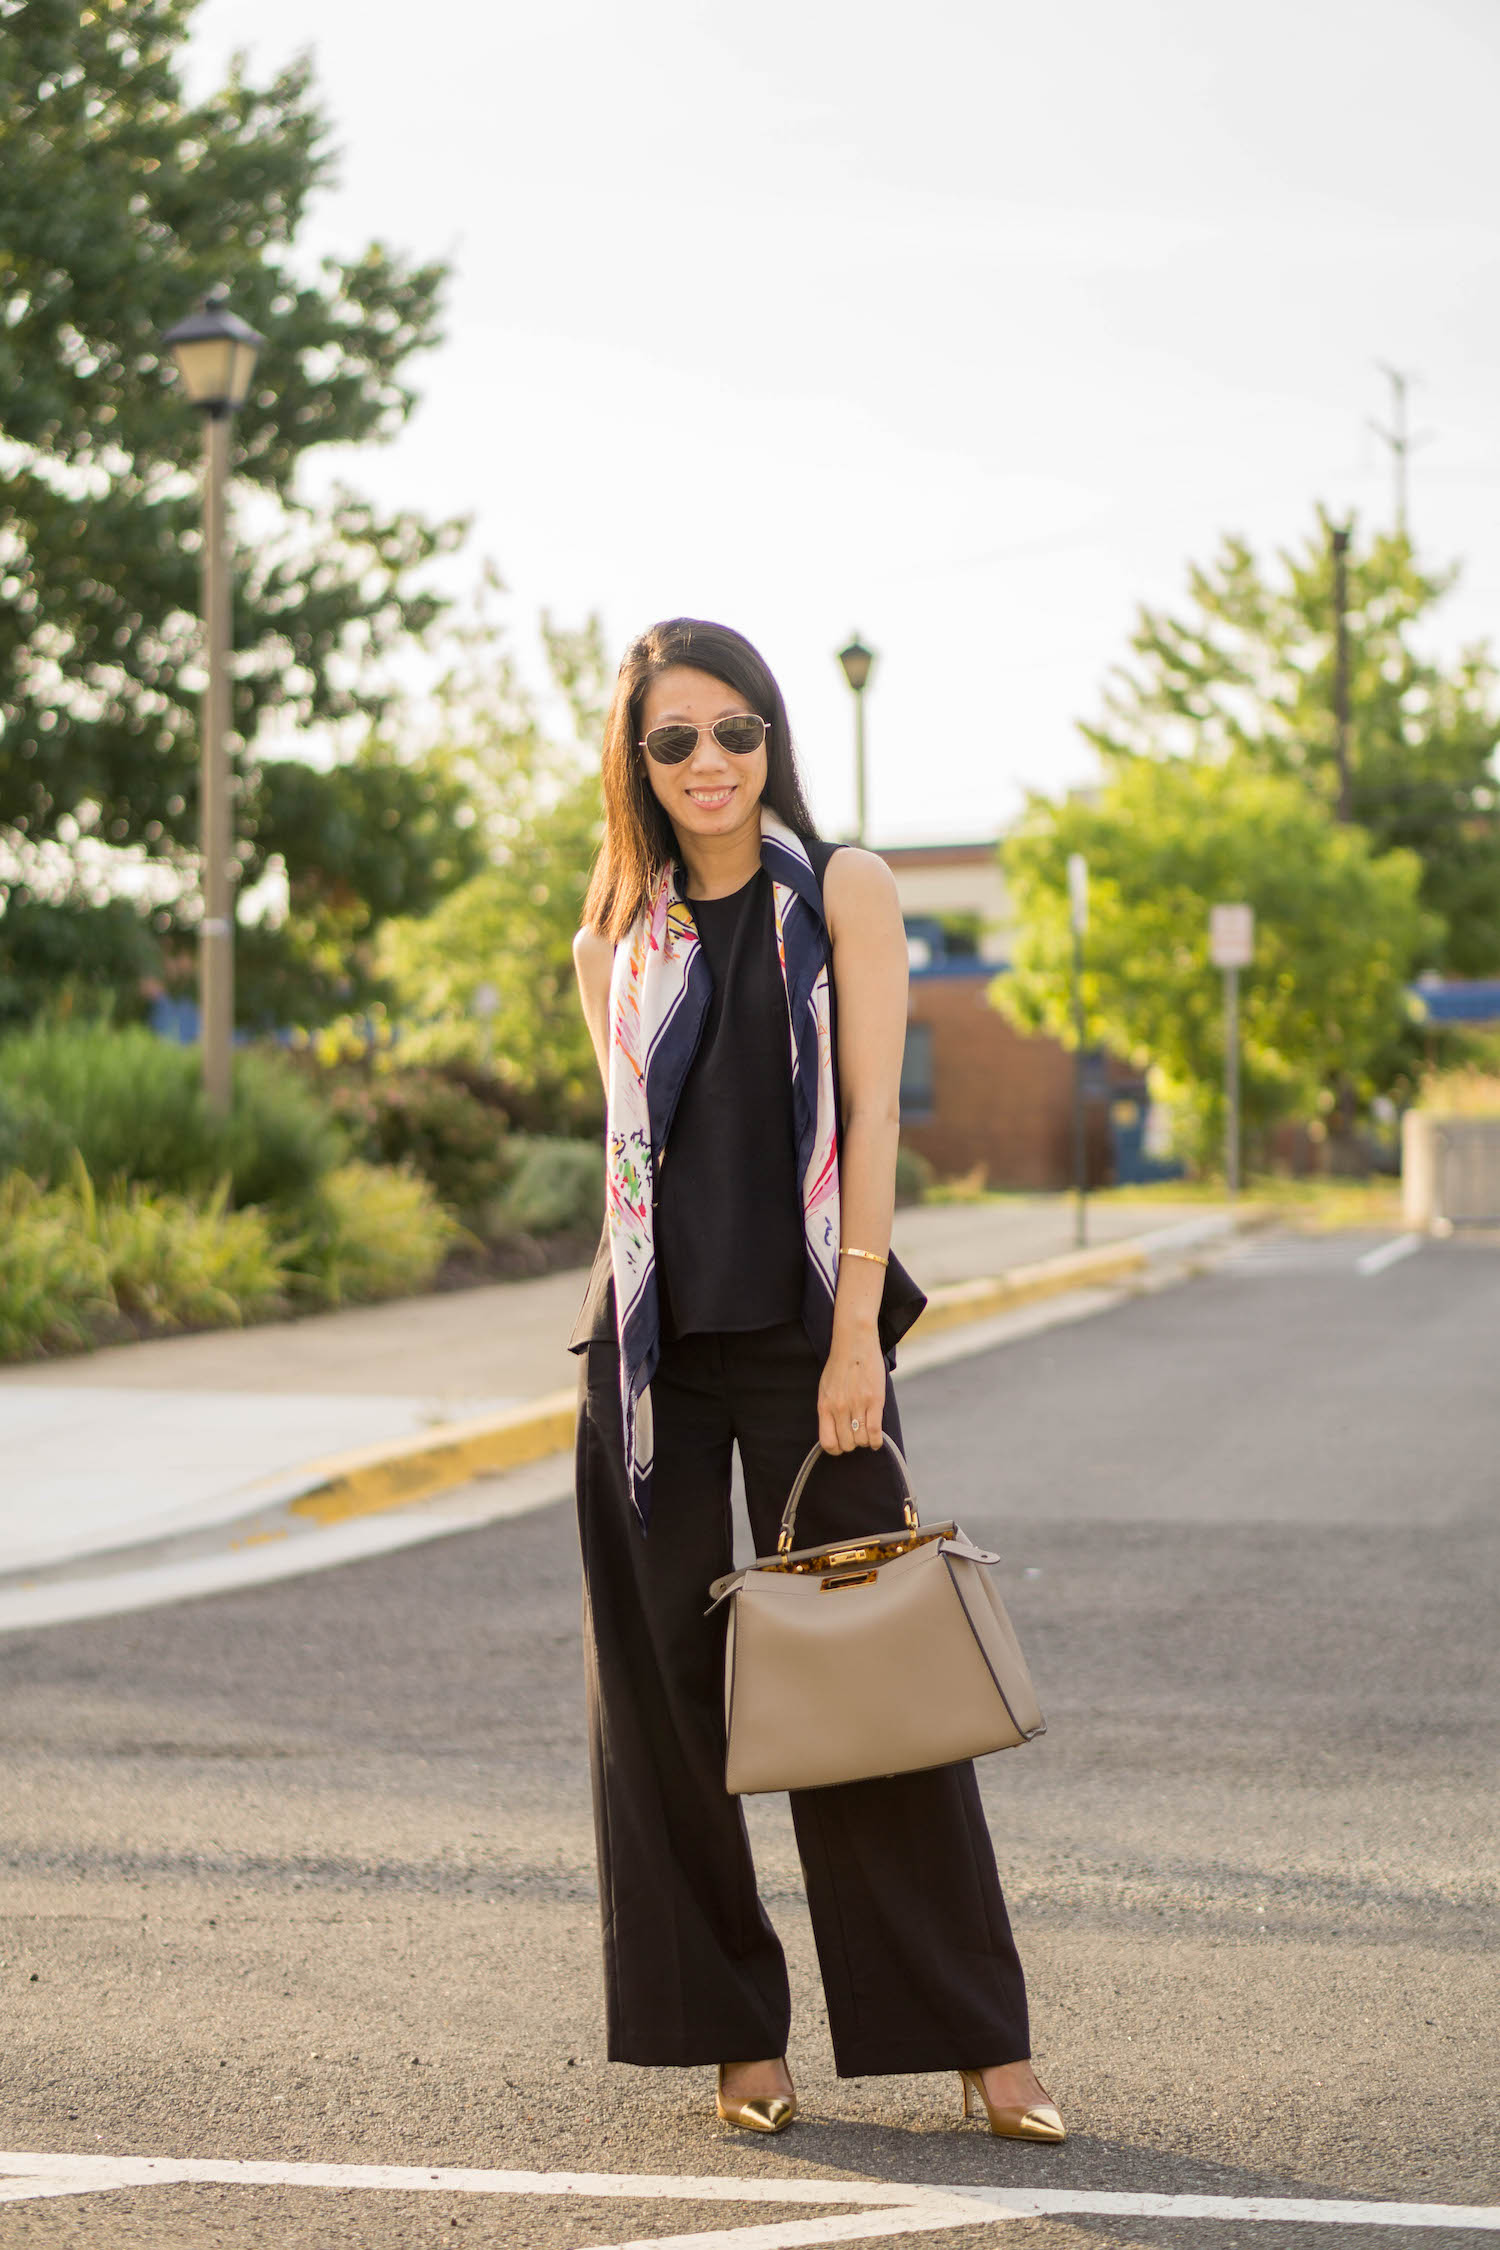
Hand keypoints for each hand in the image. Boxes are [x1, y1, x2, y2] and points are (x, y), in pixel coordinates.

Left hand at [818, 1325, 885, 1452]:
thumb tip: (834, 1431)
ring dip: (865, 1442)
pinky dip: (877, 1441)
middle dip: (852, 1444)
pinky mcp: (874, 1401)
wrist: (854, 1343)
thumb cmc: (839, 1365)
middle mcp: (839, 1408)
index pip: (827, 1442)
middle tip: (857, 1436)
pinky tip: (877, 1440)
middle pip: (847, 1444)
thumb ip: (828, 1410)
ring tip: (867, 1435)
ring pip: (862, 1440)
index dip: (836, 1449)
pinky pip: (875, 1432)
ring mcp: (857, 1405)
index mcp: (824, 1406)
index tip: (841, 1445)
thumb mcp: (825, 1388)